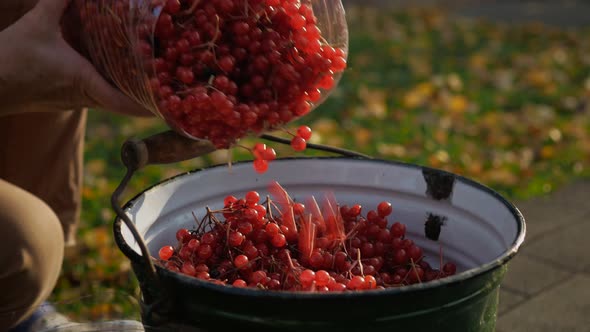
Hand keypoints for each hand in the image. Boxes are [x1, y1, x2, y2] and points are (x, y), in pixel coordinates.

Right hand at [0, 0, 152, 116]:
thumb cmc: (11, 60)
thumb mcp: (37, 24)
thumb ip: (58, 2)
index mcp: (84, 81)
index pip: (124, 103)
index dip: (148, 104)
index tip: (166, 104)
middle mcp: (85, 97)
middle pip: (124, 102)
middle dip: (145, 93)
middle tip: (165, 82)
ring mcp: (76, 101)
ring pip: (111, 98)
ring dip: (128, 90)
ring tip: (148, 75)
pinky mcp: (67, 99)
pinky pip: (97, 94)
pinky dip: (111, 85)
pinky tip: (116, 70)